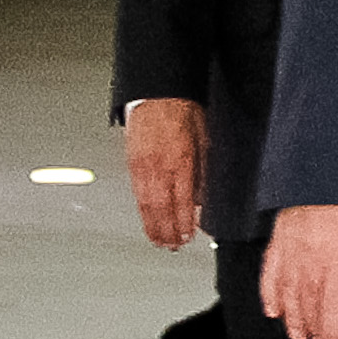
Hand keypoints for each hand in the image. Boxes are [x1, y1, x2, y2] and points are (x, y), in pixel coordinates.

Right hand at [125, 96, 208, 249]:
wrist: (158, 91)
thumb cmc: (184, 111)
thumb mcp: (206, 140)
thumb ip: (203, 171)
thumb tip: (202, 197)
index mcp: (180, 161)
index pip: (181, 202)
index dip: (183, 224)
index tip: (188, 237)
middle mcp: (158, 166)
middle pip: (160, 209)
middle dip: (167, 231)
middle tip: (173, 246)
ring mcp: (142, 165)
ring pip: (145, 204)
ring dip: (152, 225)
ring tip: (159, 241)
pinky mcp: (131, 162)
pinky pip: (137, 192)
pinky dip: (143, 210)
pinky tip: (147, 219)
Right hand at [259, 204, 337, 338]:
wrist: (328, 167)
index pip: (334, 306)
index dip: (334, 330)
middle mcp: (311, 259)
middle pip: (309, 303)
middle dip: (314, 328)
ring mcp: (291, 250)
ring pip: (288, 293)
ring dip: (292, 317)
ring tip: (297, 333)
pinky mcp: (278, 239)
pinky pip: (270, 273)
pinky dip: (269, 294)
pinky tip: (272, 308)